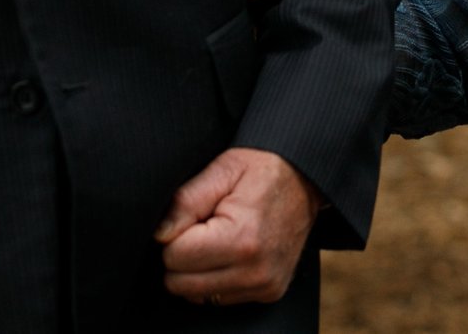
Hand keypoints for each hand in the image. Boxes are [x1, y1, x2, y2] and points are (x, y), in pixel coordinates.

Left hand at [156, 146, 320, 305]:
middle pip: (179, 283)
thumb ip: (186, 201)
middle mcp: (255, 271)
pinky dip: (216, 278)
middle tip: (205, 226)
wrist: (307, 179)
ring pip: (195, 295)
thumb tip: (159, 235)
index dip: (175, 233)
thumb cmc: (262, 170)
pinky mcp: (270, 293)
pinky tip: (231, 252)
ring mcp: (264, 285)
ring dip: (198, 269)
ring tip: (219, 238)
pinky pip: (217, 298)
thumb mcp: (224, 169)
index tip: (196, 215)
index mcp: (242, 239)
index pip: (173, 256)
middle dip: (183, 254)